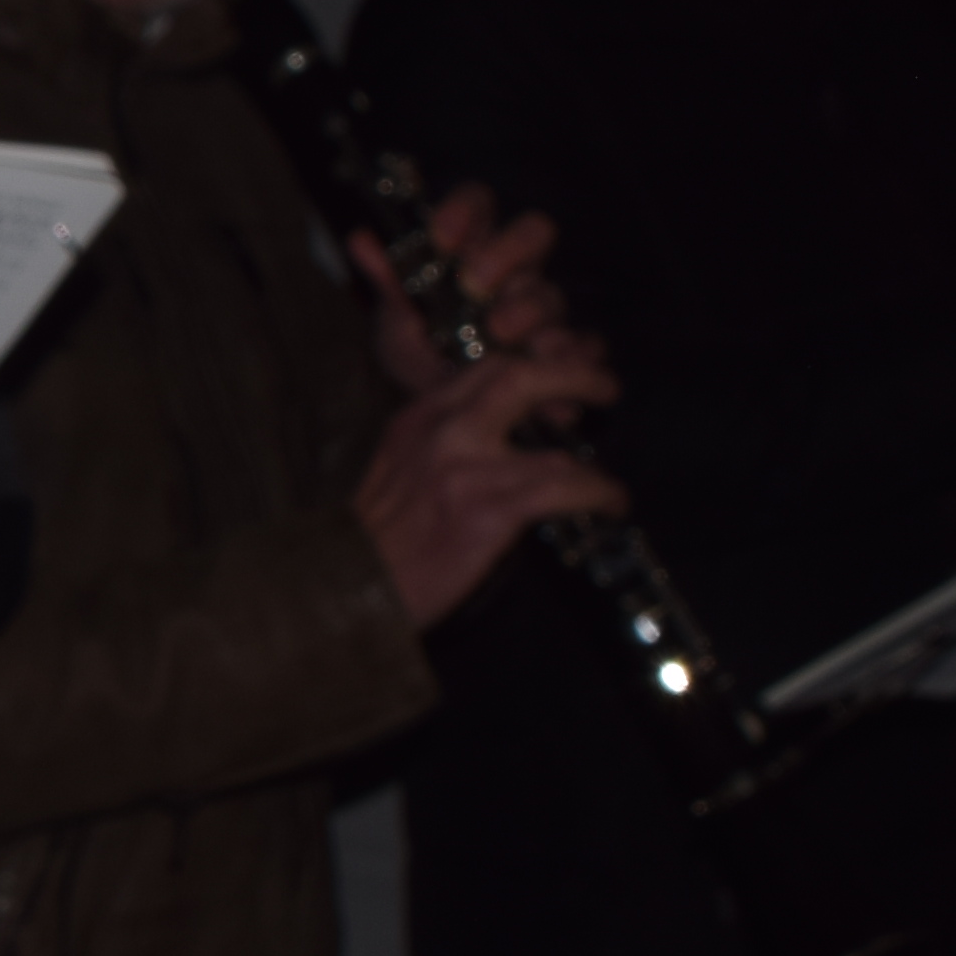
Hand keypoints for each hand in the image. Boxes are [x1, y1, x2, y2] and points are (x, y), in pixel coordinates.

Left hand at [351, 184, 568, 388]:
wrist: (439, 408)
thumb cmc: (422, 348)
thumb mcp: (397, 318)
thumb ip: (389, 280)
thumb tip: (361, 239)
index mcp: (471, 249)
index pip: (478, 204)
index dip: (465, 210)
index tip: (442, 236)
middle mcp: (514, 272)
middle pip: (533, 233)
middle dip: (507, 254)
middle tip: (476, 285)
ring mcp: (542, 311)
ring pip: (551, 295)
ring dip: (529, 312)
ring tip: (502, 335)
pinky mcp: (564, 352)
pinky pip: (583, 348)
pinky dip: (571, 360)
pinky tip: (549, 369)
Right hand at [353, 330, 623, 632]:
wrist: (344, 589)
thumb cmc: (369, 543)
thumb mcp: (395, 468)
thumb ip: (438, 445)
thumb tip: (495, 447)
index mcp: (416, 416)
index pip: (481, 368)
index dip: (528, 366)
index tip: (554, 378)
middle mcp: (441, 430)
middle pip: (516, 374)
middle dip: (569, 374)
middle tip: (601, 384)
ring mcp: (465, 468)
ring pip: (550, 440)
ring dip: (591, 458)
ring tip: (608, 481)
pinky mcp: (486, 511)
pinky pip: (562, 488)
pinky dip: (598, 491)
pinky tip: (611, 502)